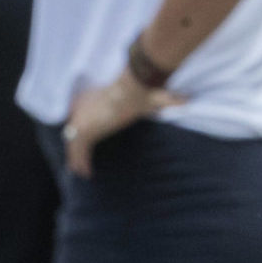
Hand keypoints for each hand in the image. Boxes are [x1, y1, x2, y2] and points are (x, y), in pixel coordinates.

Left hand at [63, 70, 182, 177]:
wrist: (136, 88)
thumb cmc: (144, 91)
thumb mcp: (153, 97)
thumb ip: (167, 100)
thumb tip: (187, 102)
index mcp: (93, 99)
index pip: (82, 118)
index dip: (82, 131)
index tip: (85, 141)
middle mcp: (83, 109)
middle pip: (73, 133)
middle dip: (75, 148)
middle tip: (78, 162)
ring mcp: (82, 120)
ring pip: (74, 144)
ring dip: (76, 158)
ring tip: (81, 172)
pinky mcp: (86, 131)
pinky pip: (78, 151)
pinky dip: (80, 162)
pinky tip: (84, 173)